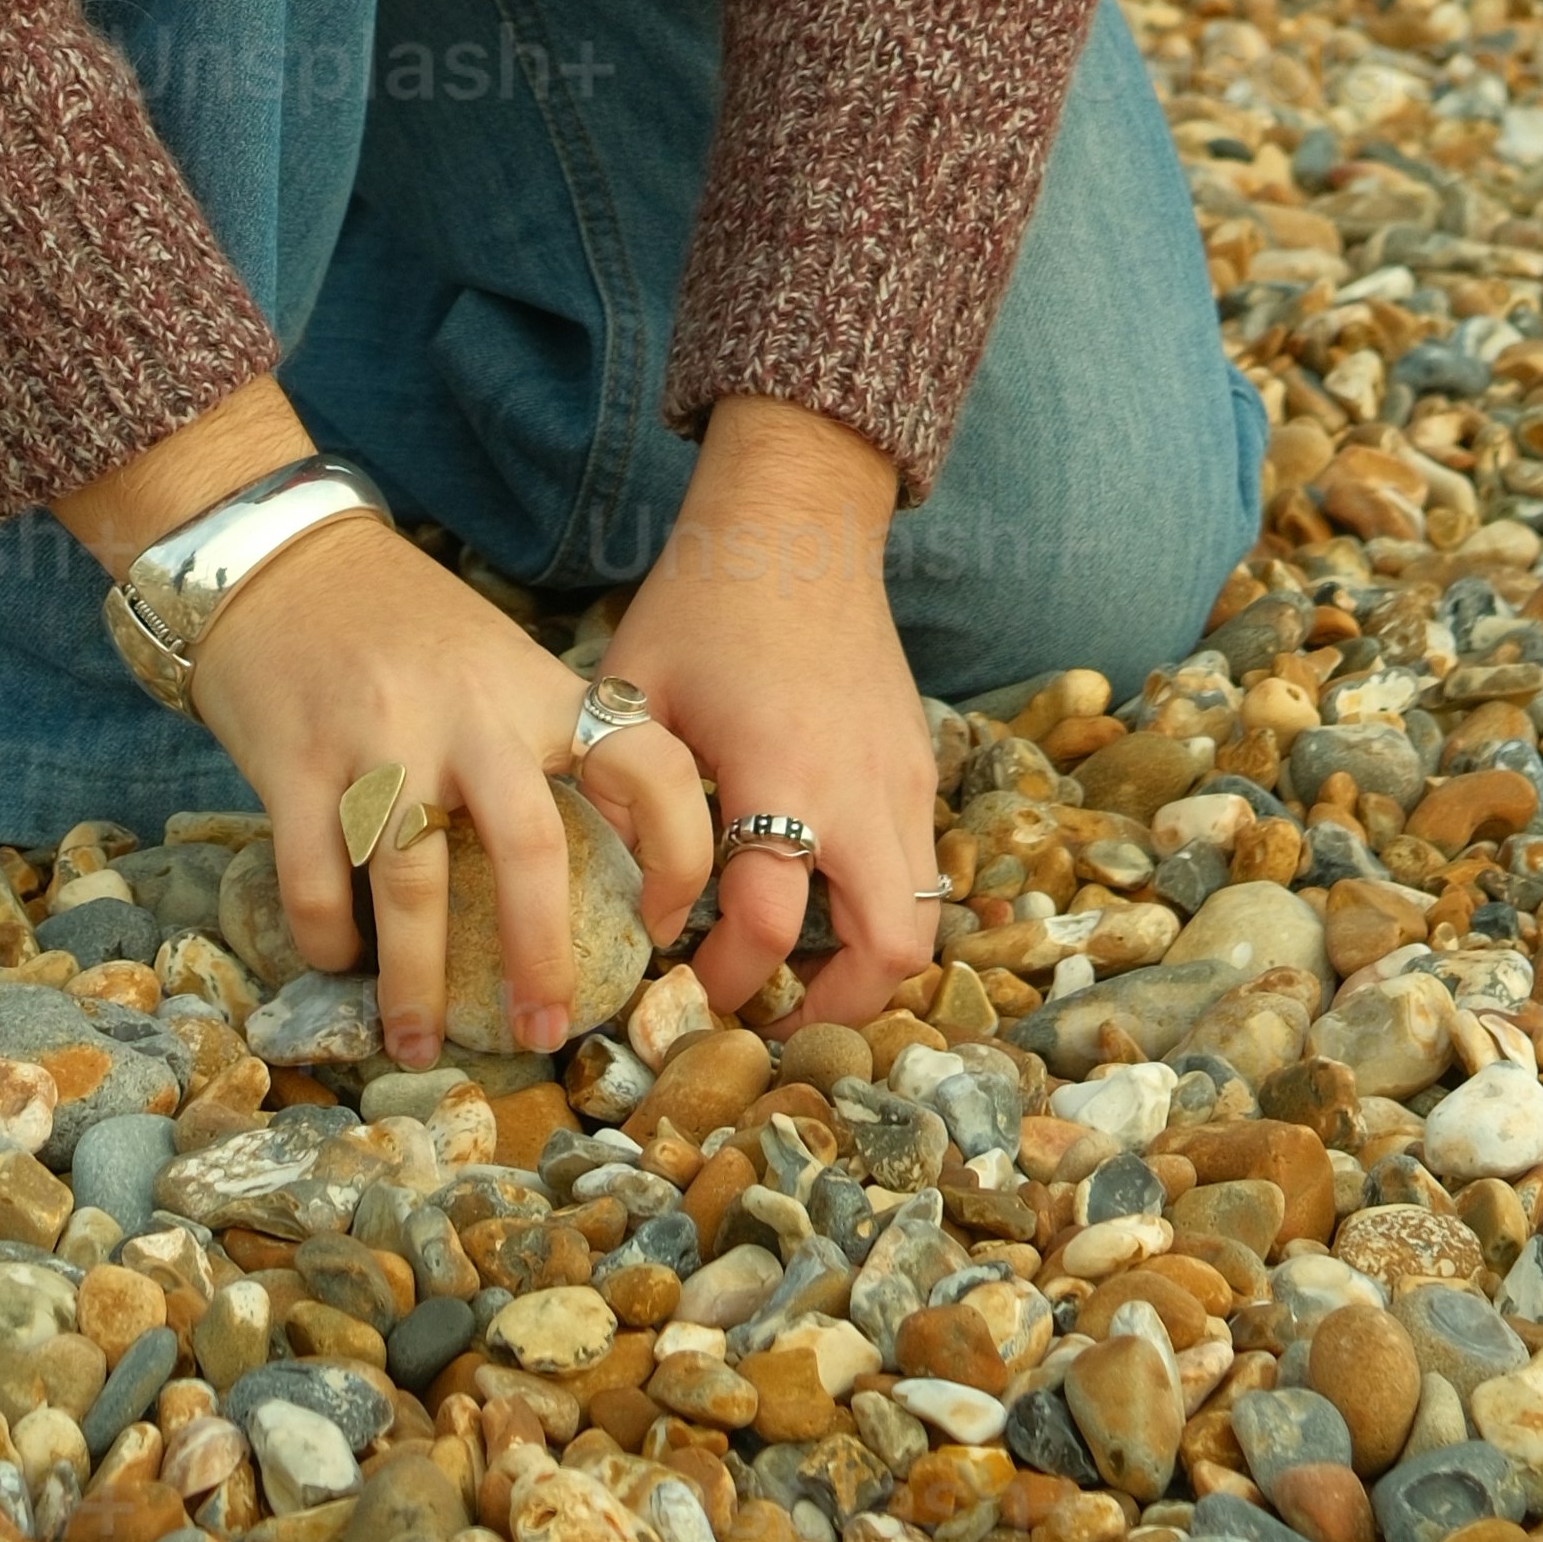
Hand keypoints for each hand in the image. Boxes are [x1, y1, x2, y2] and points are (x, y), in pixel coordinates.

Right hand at [189, 521, 717, 1060]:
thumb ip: (548, 745)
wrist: (281, 559)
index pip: (647, 762)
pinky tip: (338, 961)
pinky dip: (328, 939)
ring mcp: (378, 737)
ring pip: (412, 886)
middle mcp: (467, 713)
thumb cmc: (405, 630)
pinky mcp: (294, 761)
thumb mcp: (500, 665)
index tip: (664, 929)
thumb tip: (613, 868)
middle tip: (545, 1033)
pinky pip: (315, 879)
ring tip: (418, 1046)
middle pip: (530, 848)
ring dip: (416, 985)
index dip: (679, 852)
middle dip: (541, 957)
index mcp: (535, 690)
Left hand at [604, 397, 944, 1029]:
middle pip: (887, 953)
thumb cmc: (706, 603)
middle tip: (764, 1018)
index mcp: (781, 773)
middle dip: (827, 1011)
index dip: (722, 978)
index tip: (681, 983)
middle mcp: (860, 790)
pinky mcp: (919, 766)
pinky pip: (918, 868)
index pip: (768, 924)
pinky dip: (878, 905)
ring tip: (795, 976)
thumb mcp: (636, 691)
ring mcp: (903, 780)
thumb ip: (622, 796)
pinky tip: (817, 894)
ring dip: (862, 964)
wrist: (799, 523)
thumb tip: (631, 903)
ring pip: (918, 920)